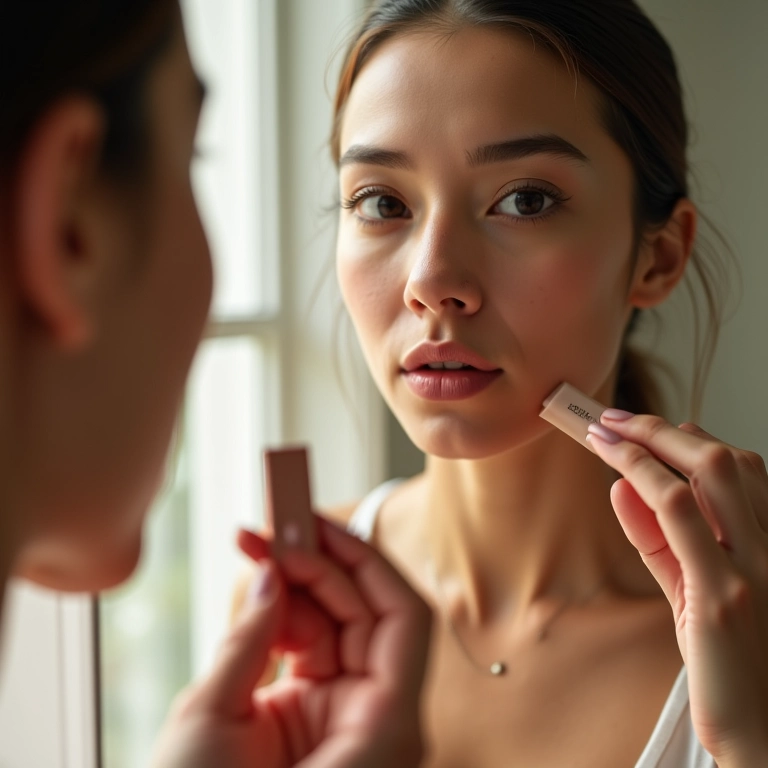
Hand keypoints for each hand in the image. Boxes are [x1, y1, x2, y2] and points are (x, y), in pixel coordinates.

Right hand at [151, 517, 431, 767]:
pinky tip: (256, 584)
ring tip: (254, 541)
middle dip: (322, 560)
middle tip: (276, 519)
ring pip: (339, 622)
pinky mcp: (318, 715)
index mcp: (382, 731)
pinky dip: (285, 613)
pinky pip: (314, 646)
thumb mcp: (212, 726)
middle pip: (369, 611)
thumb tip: (269, 571)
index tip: (316, 522)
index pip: (403, 617)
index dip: (364, 559)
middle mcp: (378, 720)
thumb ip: (248, 640)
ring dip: (297, 579)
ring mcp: (348, 716)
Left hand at [587, 412, 767, 767]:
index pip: (739, 469)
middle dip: (664, 429)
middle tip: (616, 419)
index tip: (646, 427)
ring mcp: (754, 571)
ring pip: (708, 475)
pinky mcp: (723, 598)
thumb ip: (658, 541)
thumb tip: (622, 487)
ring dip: (649, 443)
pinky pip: (681, 521)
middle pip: (724, 460)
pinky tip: (617, 472)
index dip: (689, 438)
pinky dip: (646, 483)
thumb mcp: (692, 594)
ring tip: (606, 432)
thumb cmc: (729, 667)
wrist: (766, 739)